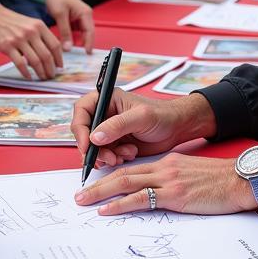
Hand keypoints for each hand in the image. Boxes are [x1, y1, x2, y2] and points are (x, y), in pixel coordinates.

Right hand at [0, 1, 61, 79]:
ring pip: (35, 61)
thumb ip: (40, 36)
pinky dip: (26, 73)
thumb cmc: (11, 22)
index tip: (60, 67)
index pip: (55, 45)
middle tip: (51, 76)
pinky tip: (28, 77)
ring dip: (40, 72)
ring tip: (42, 77)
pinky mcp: (8, 46)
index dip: (59, 58)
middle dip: (50, 69)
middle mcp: (31, 32)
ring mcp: (19, 39)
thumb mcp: (30, 24)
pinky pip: (20, 63)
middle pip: (46, 55)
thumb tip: (48, 56)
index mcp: (39, 26)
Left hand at [43, 0, 94, 52]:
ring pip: (81, 34)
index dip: (89, 44)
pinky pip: (75, 32)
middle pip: (87, 35)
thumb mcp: (60, 14)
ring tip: (73, 55)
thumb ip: (65, 32)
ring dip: (77, 43)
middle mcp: (85, 16)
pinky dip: (71, 39)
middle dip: (84, 45)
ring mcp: (80, 18)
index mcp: (85, 14)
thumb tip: (68, 48)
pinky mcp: (74, 20)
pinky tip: (66, 46)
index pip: (90, 32)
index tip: (87, 54)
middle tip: (80, 58)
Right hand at [70, 89, 214, 166]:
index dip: (80, 128)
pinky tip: (129, 155)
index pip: (82, 111)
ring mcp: (109, 130)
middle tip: (108, 158)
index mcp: (107, 100)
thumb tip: (94, 137)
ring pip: (94, 147)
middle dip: (94, 148)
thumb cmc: (162, 115)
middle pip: (85, 133)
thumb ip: (117, 125)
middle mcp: (105, 114)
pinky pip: (105, 155)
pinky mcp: (116, 144)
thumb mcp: (140, 117)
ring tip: (123, 156)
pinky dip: (114, 159)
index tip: (87, 144)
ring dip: (106, 156)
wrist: (177, 129)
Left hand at [74, 152, 256, 215]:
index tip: (95, 185)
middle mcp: (163, 168)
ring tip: (84, 201)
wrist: (241, 179)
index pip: (132, 169)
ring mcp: (168, 181)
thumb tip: (157, 196)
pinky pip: (141, 198)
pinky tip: (107, 209)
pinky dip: (120, 204)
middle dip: (97, 185)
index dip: (111, 176)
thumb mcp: (192, 175)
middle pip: (122, 174)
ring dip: (100, 193)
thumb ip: (173, 181)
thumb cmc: (221, 182)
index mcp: (167, 163)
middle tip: (78, 194)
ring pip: (125, 183)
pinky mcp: (175, 195)